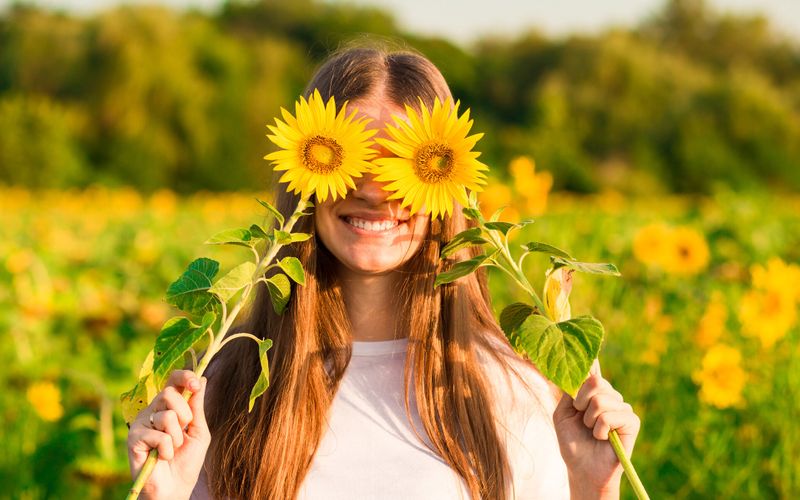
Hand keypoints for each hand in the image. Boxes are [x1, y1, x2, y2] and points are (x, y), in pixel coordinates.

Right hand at [126, 370, 209, 499]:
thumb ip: (197, 406)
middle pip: (168, 393)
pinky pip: (158, 435)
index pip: (172, 381)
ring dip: (177, 437)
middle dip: (184, 414)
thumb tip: (202, 378)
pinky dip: (167, 449)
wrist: (175, 488)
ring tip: (172, 450)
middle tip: (184, 431)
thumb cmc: (186, 461)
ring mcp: (141, 423)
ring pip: (166, 415)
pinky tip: (162, 458)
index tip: (196, 383)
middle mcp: (153, 411)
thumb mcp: (198, 431)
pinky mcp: (133, 438)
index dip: (184, 377)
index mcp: (169, 407)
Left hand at [553, 361, 639, 499]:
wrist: (582, 467)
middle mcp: (610, 395)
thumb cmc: (572, 441)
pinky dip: (600, 429)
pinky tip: (602, 438)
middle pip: (595, 381)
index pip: (593, 369)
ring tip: (592, 431)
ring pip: (601, 400)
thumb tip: (583, 369)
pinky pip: (610, 416)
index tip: (586, 351)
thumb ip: (571, 391)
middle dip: (580, 402)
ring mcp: (622, 407)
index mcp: (593, 391)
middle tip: (582, 419)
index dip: (590, 358)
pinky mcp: (632, 422)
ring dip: (589, 420)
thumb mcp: (563, 413)